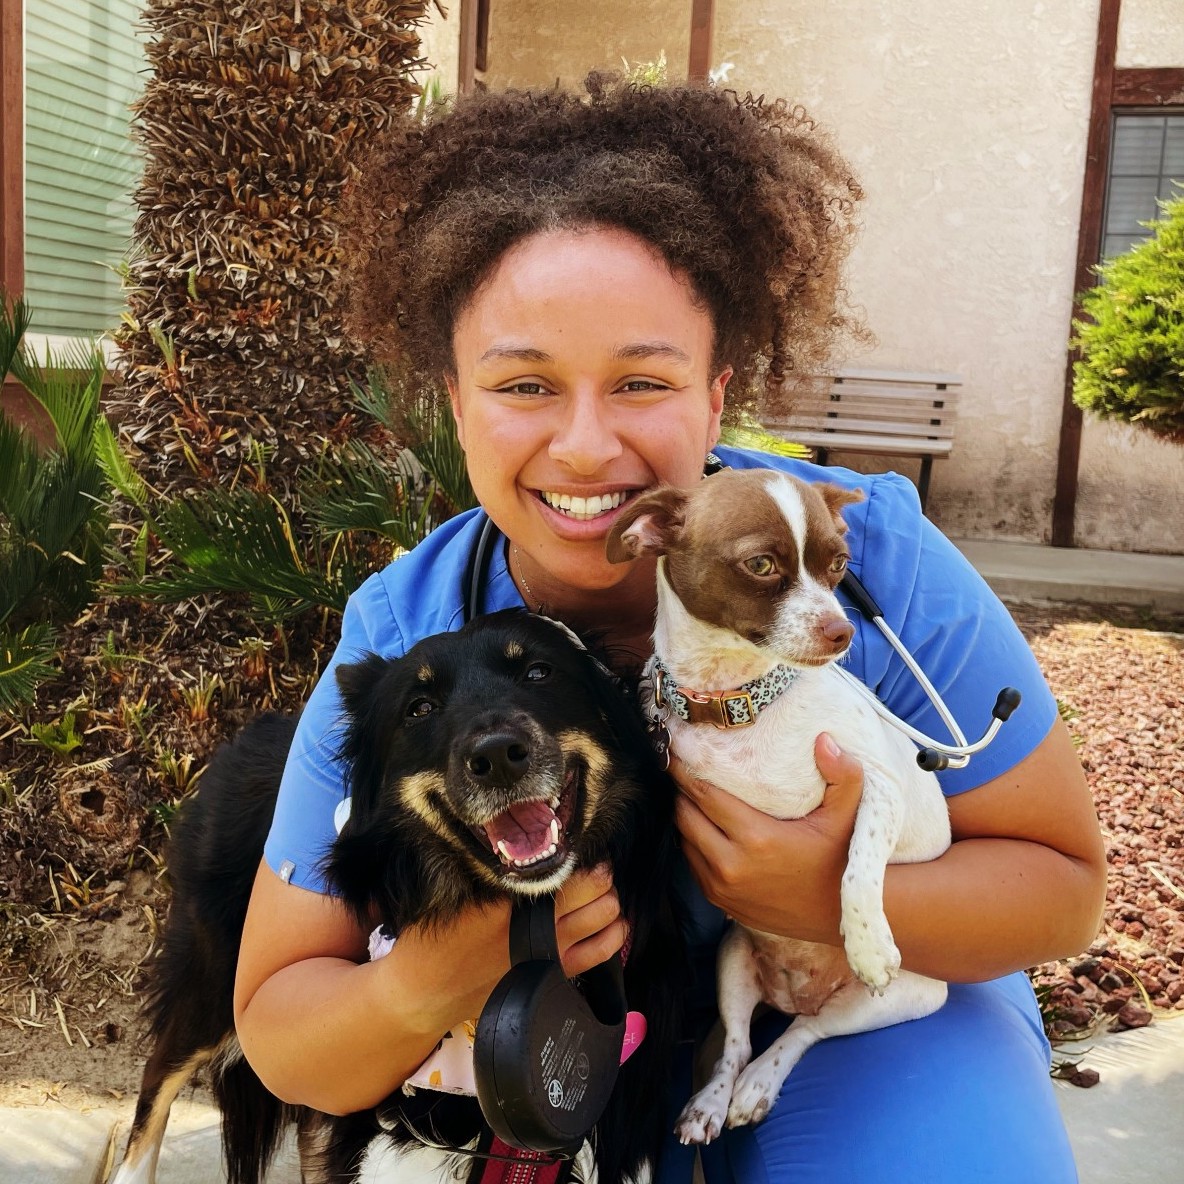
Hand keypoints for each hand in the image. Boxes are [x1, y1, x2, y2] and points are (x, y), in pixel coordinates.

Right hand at [389, 863, 623, 1031]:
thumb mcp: (455, 890)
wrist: (425, 992)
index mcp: (513, 897)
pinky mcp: (555, 976)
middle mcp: (538, 924)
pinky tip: (612, 924)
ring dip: (608, 899)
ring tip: (600, 892)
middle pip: (595, 887)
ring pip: (605, 915)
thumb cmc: (437, 935)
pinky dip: (613, 934)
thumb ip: (492, 867)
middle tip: (592, 867)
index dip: (580, 849)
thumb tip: (523, 836)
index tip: (577, 843)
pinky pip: (600, 953)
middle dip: (600, 872)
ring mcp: (551, 952)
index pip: (567, 863)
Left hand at [673, 733, 864, 942]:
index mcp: (757, 838)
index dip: (686, 770)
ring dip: (684, 817)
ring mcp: (722, 886)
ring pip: (684, 840)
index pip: (704, 795)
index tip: (676, 750)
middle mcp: (732, 864)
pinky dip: (691, 843)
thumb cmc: (840, 859)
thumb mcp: (847, 815)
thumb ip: (842, 774)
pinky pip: (691, 864)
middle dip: (680, 790)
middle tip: (680, 768)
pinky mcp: (719, 901)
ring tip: (689, 794)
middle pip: (685, 816)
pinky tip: (701, 826)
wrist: (838, 915)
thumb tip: (823, 740)